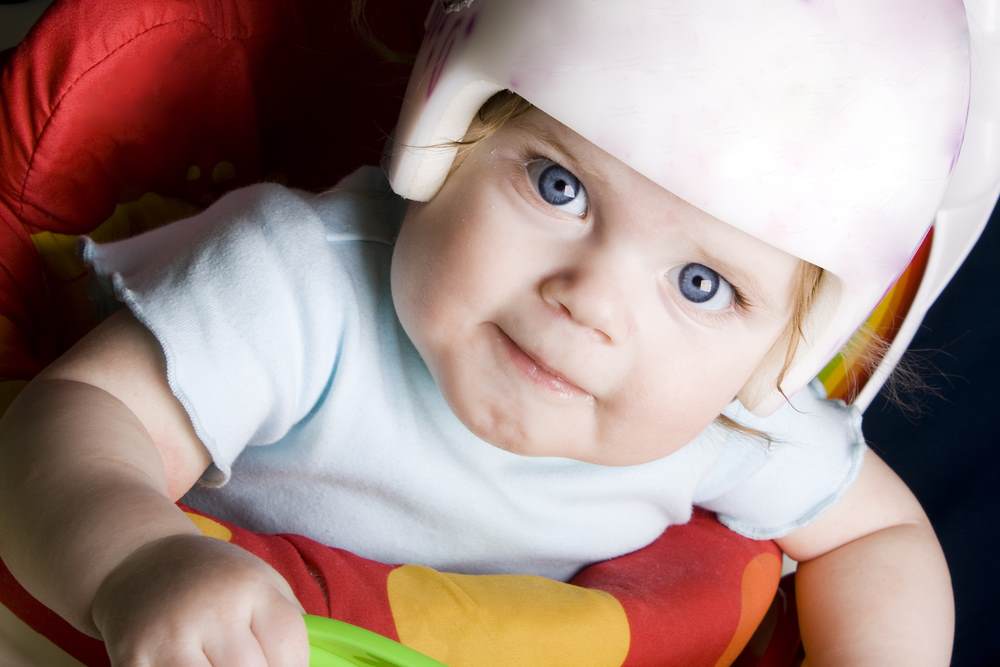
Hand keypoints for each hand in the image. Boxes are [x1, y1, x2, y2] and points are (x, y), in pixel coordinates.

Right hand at [91, 533, 308, 665]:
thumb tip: (303, 666)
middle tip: (252, 663)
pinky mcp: (134, 659)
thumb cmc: (213, 579)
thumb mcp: (260, 580)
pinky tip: (196, 664)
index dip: (295, 666)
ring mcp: (170, 637)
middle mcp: (211, 609)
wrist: (140, 561)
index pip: (289, 646)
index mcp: (249, 586)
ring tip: (222, 662)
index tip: (284, 664)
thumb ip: (286, 621)